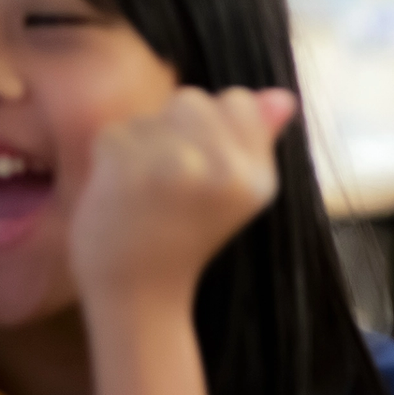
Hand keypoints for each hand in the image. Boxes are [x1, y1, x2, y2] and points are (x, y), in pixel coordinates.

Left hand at [70, 87, 294, 308]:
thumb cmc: (185, 240)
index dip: (210, 129)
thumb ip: (258, 139)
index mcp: (259, 178)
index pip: (238, 101)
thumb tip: (284, 96)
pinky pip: (116, 132)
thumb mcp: (237, 192)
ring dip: (140, 145)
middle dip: (173, 132)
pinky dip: (109, 160)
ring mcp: (178, 169)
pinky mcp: (131, 170)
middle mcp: (226, 172)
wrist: (139, 298)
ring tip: (145, 190)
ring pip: (151, 116)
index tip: (200, 172)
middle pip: (192, 100)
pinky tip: (120, 194)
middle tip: (169, 185)